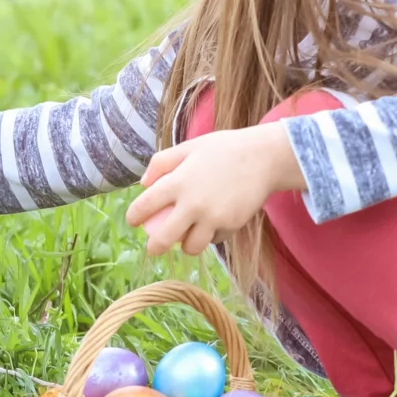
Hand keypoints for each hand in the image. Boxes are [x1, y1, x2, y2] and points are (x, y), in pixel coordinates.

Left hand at [123, 122, 306, 255]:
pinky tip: (211, 225)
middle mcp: (193, 204)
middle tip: (152, 249)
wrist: (263, 157)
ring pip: (191, 247)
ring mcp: (213, 218)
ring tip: (184, 238)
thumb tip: (143, 184)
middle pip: (164, 238)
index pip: (145, 205)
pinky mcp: (231, 226)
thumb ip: (161, 163)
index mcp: (177, 182)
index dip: (134, 216)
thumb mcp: (188, 147)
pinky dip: (210, 236)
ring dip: (185, 245)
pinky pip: (214, 239)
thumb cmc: (223, 149)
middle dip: (154, 247)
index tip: (132, 221)